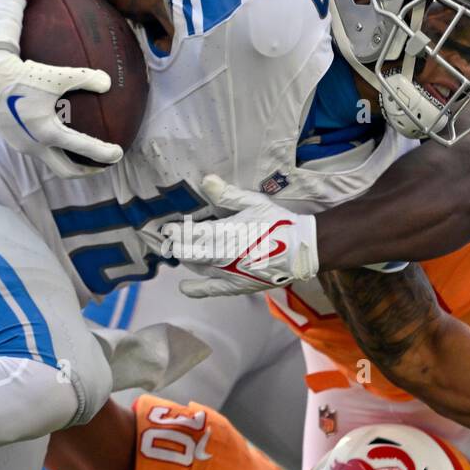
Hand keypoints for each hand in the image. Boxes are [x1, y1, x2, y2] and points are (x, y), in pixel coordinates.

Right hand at [0, 0, 120, 178]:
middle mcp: (34, 145)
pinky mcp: (15, 140)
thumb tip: (108, 83)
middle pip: (66, 171)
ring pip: (51, 162)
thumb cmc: (22, 75)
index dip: (103, 153)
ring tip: (85, 155)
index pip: (82, 149)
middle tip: (103, 165)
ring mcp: (23, 146)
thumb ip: (84, 77)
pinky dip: (55, 150)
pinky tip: (61, 136)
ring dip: (70, 161)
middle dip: (87, 172)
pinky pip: (40, 150)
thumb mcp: (55, 74)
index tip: (119, 154)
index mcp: (47, 133)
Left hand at [157, 175, 319, 297]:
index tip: (168, 228)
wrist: (301, 249)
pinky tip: (184, 287)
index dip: (177, 231)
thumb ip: (228, 194)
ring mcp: (229, 273)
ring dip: (186, 260)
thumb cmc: (277, 222)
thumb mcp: (254, 203)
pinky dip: (196, 289)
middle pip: (191, 252)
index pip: (193, 233)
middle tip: (168, 240)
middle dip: (177, 246)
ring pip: (198, 267)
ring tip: (178, 253)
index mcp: (226, 232)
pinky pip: (213, 289)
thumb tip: (206, 180)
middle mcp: (223, 255)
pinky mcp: (237, 286)